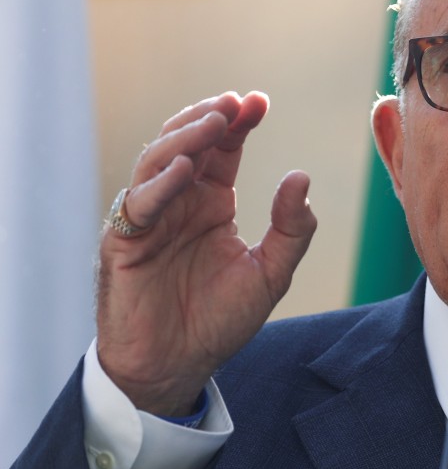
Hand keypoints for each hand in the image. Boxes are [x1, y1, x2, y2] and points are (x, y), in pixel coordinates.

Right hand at [95, 91, 316, 415]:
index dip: (239, 122)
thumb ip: (292, 229)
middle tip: (235, 102)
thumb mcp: (271, 273)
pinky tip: (184, 169)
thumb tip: (301, 176)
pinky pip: (139, 204)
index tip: (260, 101)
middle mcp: (179, 202)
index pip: (223, 149)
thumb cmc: (219, 320)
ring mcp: (150, 218)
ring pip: (159, 161)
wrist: (177, 367)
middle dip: (210, 117)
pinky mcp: (126, 242)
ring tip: (214, 122)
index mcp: (211, 202)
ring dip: (185, 138)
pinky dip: (159, 183)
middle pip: (188, 142)